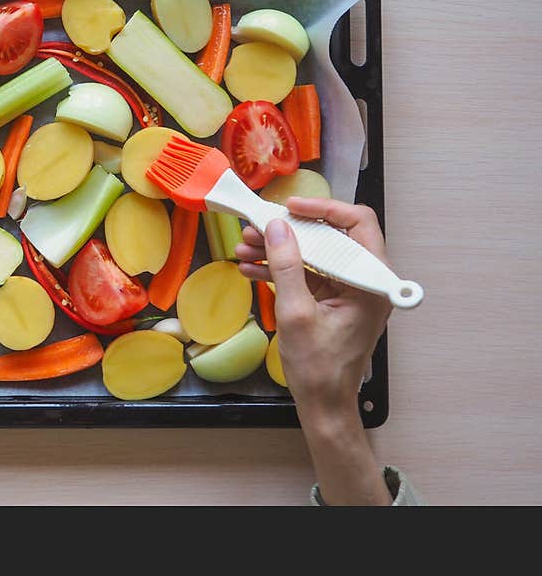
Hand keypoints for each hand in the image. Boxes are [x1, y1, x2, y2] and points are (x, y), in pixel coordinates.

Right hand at [235, 197, 393, 504]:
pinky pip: (307, 274)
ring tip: (244, 247)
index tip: (289, 207)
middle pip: (330, 236)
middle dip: (290, 231)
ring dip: (279, 249)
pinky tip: (250, 267)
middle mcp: (364, 280)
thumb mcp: (296, 314)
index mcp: (370, 281)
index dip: (323, 208)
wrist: (323, 405)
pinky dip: (280, 269)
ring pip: (314, 253)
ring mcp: (347, 290)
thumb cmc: (318, 368)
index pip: (357, 223)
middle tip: (256, 227)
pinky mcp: (331, 300)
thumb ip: (287, 267)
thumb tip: (276, 227)